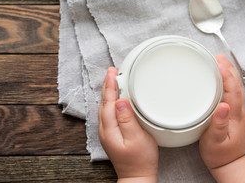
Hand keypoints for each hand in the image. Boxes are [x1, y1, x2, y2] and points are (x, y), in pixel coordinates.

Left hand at [98, 67, 158, 182]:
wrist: (137, 176)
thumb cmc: (140, 160)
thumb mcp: (137, 138)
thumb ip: (127, 119)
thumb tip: (120, 101)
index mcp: (109, 129)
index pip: (108, 101)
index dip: (110, 85)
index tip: (112, 72)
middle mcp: (105, 129)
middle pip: (104, 102)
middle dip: (108, 85)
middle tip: (113, 71)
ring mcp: (107, 132)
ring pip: (105, 106)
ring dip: (109, 92)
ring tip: (114, 80)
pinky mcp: (112, 133)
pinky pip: (109, 112)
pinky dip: (112, 101)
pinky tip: (117, 97)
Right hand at [199, 54, 244, 182]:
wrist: (229, 163)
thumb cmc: (219, 153)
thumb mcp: (215, 141)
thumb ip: (219, 125)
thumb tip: (223, 106)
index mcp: (234, 115)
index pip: (233, 90)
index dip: (227, 76)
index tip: (219, 63)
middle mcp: (238, 111)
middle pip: (236, 85)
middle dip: (228, 69)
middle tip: (218, 56)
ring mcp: (237, 111)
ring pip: (235, 87)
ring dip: (229, 72)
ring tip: (220, 61)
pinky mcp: (233, 113)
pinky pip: (232, 92)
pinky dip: (228, 81)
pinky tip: (222, 77)